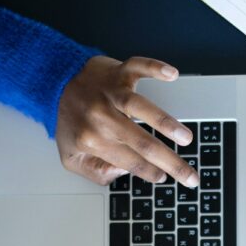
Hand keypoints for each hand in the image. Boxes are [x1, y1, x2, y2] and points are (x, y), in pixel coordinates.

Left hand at [56, 55, 199, 187]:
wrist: (55, 83)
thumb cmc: (70, 121)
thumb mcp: (71, 158)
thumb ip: (96, 172)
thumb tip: (125, 171)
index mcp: (93, 141)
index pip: (129, 161)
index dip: (149, 173)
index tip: (165, 178)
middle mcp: (102, 118)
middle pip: (142, 143)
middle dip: (170, 162)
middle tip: (190, 176)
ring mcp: (111, 93)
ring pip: (141, 108)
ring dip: (166, 123)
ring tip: (185, 138)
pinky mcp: (118, 72)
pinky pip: (138, 66)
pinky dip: (155, 67)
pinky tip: (172, 74)